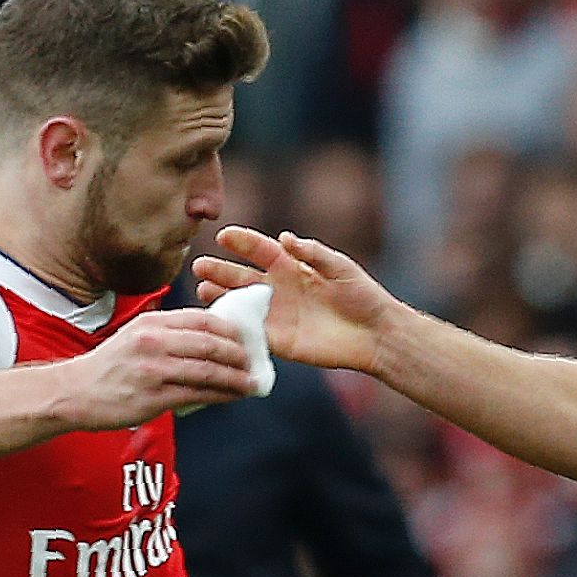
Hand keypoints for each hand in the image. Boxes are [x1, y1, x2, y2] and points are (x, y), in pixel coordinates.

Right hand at [60, 308, 255, 429]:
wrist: (75, 391)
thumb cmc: (110, 366)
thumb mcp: (136, 335)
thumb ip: (169, 333)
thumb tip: (210, 338)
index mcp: (152, 322)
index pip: (202, 319)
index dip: (231, 329)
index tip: (247, 338)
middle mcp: (154, 341)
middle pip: (211, 344)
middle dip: (240, 354)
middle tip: (255, 362)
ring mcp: (154, 370)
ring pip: (209, 371)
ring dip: (236, 378)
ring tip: (252, 382)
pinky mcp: (154, 397)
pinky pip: (198, 395)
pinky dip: (222, 395)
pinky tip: (234, 396)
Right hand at [196, 228, 396, 375]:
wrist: (376, 334)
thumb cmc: (362, 296)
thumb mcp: (340, 268)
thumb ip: (313, 253)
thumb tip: (285, 237)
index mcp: (291, 266)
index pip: (260, 250)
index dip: (242, 242)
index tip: (224, 235)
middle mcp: (278, 289)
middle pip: (242, 277)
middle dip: (220, 271)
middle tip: (200, 267)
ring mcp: (276, 315)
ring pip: (241, 305)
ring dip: (221, 298)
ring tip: (202, 291)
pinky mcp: (280, 341)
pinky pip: (252, 334)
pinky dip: (235, 329)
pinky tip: (219, 324)